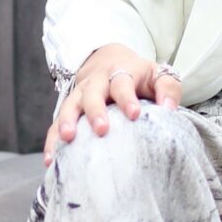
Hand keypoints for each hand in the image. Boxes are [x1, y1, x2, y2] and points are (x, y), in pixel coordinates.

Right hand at [43, 43, 180, 165]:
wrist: (111, 61)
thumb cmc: (140, 76)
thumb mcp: (158, 74)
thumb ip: (169, 88)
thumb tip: (169, 110)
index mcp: (121, 72)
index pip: (123, 83)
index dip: (127, 98)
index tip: (134, 114)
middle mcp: (97, 81)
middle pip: (93, 93)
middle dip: (96, 110)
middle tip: (101, 129)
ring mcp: (80, 94)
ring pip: (70, 105)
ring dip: (68, 121)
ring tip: (68, 139)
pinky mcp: (69, 108)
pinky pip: (55, 123)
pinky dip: (52, 140)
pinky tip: (51, 160)